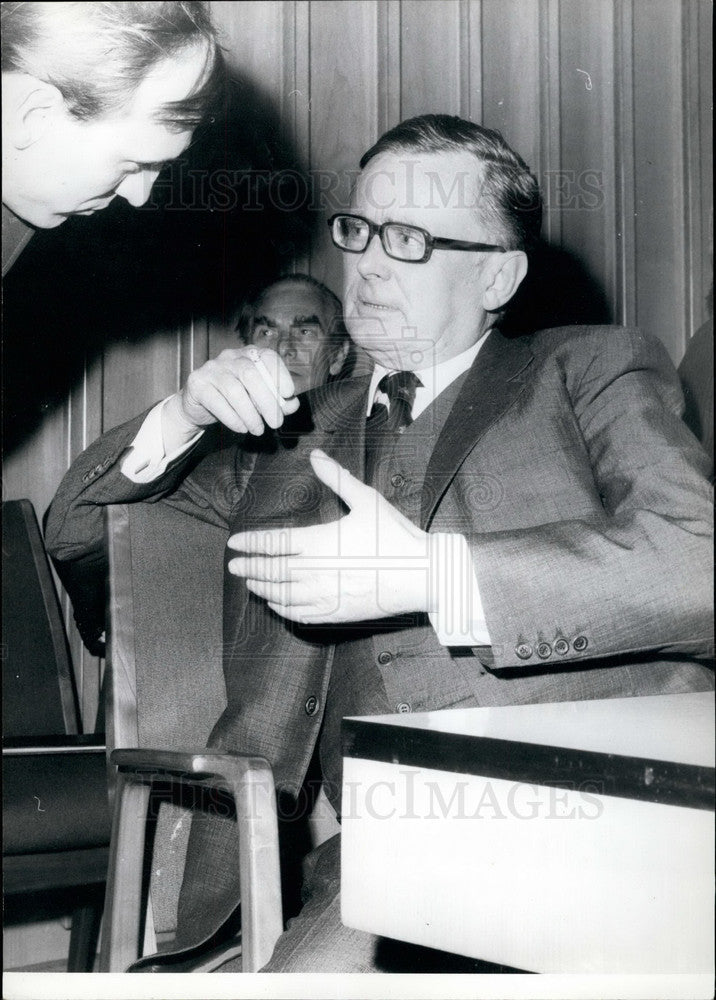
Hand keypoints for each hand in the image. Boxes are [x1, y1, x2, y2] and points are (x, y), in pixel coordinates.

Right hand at [166, 347, 299, 436]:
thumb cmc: (234, 399)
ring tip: (258, 430)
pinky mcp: (197, 383)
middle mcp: (230, 357)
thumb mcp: (258, 398)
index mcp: (249, 355)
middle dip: (267, 401)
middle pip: (251, 375)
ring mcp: (212, 368)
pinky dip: (232, 418)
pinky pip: (216, 401)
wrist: (199, 405)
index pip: (268, 357)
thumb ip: (277, 400)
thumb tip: (292, 404)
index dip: (280, 374)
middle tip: (276, 423)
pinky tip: (242, 428)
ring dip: (250, 414)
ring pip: (234, 390)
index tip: (289, 394)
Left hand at [227, 450, 432, 623]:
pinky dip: (281, 609)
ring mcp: (324, 595)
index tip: (234, 543)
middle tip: (233, 566)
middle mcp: (315, 571)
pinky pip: (299, 615)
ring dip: (262, 588)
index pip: (273, 543)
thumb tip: (317, 455)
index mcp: (319, 542)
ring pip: (281, 595)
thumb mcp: (367, 500)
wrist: (421, 575)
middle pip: (271, 571)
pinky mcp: (335, 613)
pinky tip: (276, 604)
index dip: (251, 543)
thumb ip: (337, 478)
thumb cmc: (395, 536)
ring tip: (251, 583)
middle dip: (249, 568)